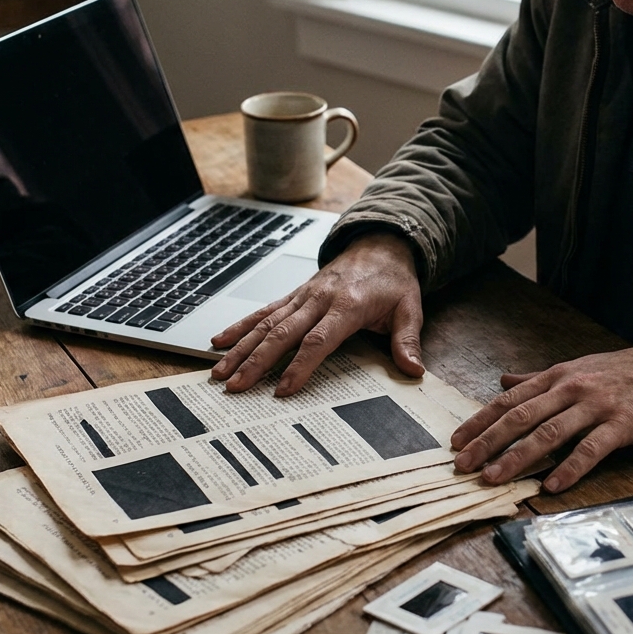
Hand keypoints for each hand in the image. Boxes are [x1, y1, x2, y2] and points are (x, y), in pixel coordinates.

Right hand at [209, 232, 422, 394]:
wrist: (379, 243)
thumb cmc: (392, 280)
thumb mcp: (409, 308)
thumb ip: (407, 341)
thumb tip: (413, 370)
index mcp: (347, 305)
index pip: (318, 340)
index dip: (299, 365)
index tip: (282, 390)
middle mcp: (319, 299)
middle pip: (283, 333)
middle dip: (257, 362)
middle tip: (236, 386)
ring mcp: (303, 296)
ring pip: (266, 323)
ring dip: (241, 348)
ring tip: (219, 372)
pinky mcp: (294, 295)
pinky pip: (263, 311)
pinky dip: (240, 326)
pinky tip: (219, 341)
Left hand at [451, 343, 632, 492]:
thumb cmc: (618, 372)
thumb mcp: (574, 368)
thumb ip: (537, 379)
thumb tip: (503, 381)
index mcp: (556, 377)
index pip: (509, 401)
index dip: (480, 422)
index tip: (456, 442)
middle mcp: (570, 389)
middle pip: (521, 417)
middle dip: (488, 442)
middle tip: (463, 465)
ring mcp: (595, 407)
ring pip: (550, 433)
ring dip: (518, 457)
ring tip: (494, 477)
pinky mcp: (620, 425)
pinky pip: (591, 449)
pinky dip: (570, 468)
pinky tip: (551, 485)